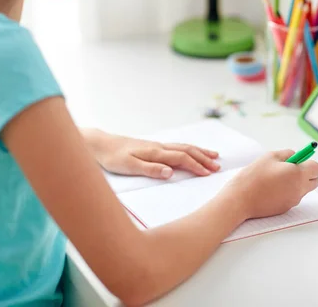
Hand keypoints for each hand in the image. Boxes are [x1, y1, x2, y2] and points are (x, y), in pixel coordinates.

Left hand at [82, 129, 219, 178]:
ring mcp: (157, 145)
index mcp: (155, 152)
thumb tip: (171, 173)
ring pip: (184, 147)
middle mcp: (159, 147)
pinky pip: (177, 146)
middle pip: (187, 150)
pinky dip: (189, 149)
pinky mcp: (153, 147)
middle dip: (204, 158)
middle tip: (218, 167)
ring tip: (214, 156)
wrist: (99, 144)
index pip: (181, 158)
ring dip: (200, 152)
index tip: (209, 174)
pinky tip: (192, 151)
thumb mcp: (128, 166)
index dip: (196, 166)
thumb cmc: (112, 157)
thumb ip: (150, 169)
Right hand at [222, 149, 317, 219]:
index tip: (298, 161)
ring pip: (303, 189)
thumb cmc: (254, 176)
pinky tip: (271, 189)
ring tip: (276, 179)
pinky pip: (293, 197)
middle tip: (290, 169)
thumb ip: (287, 154)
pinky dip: (287, 192)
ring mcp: (294, 200)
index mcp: (298, 174)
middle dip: (306, 174)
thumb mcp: (270, 157)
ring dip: (296, 183)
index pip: (317, 168)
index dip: (308, 162)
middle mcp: (300, 189)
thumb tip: (295, 156)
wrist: (241, 199)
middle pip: (314, 181)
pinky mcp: (286, 208)